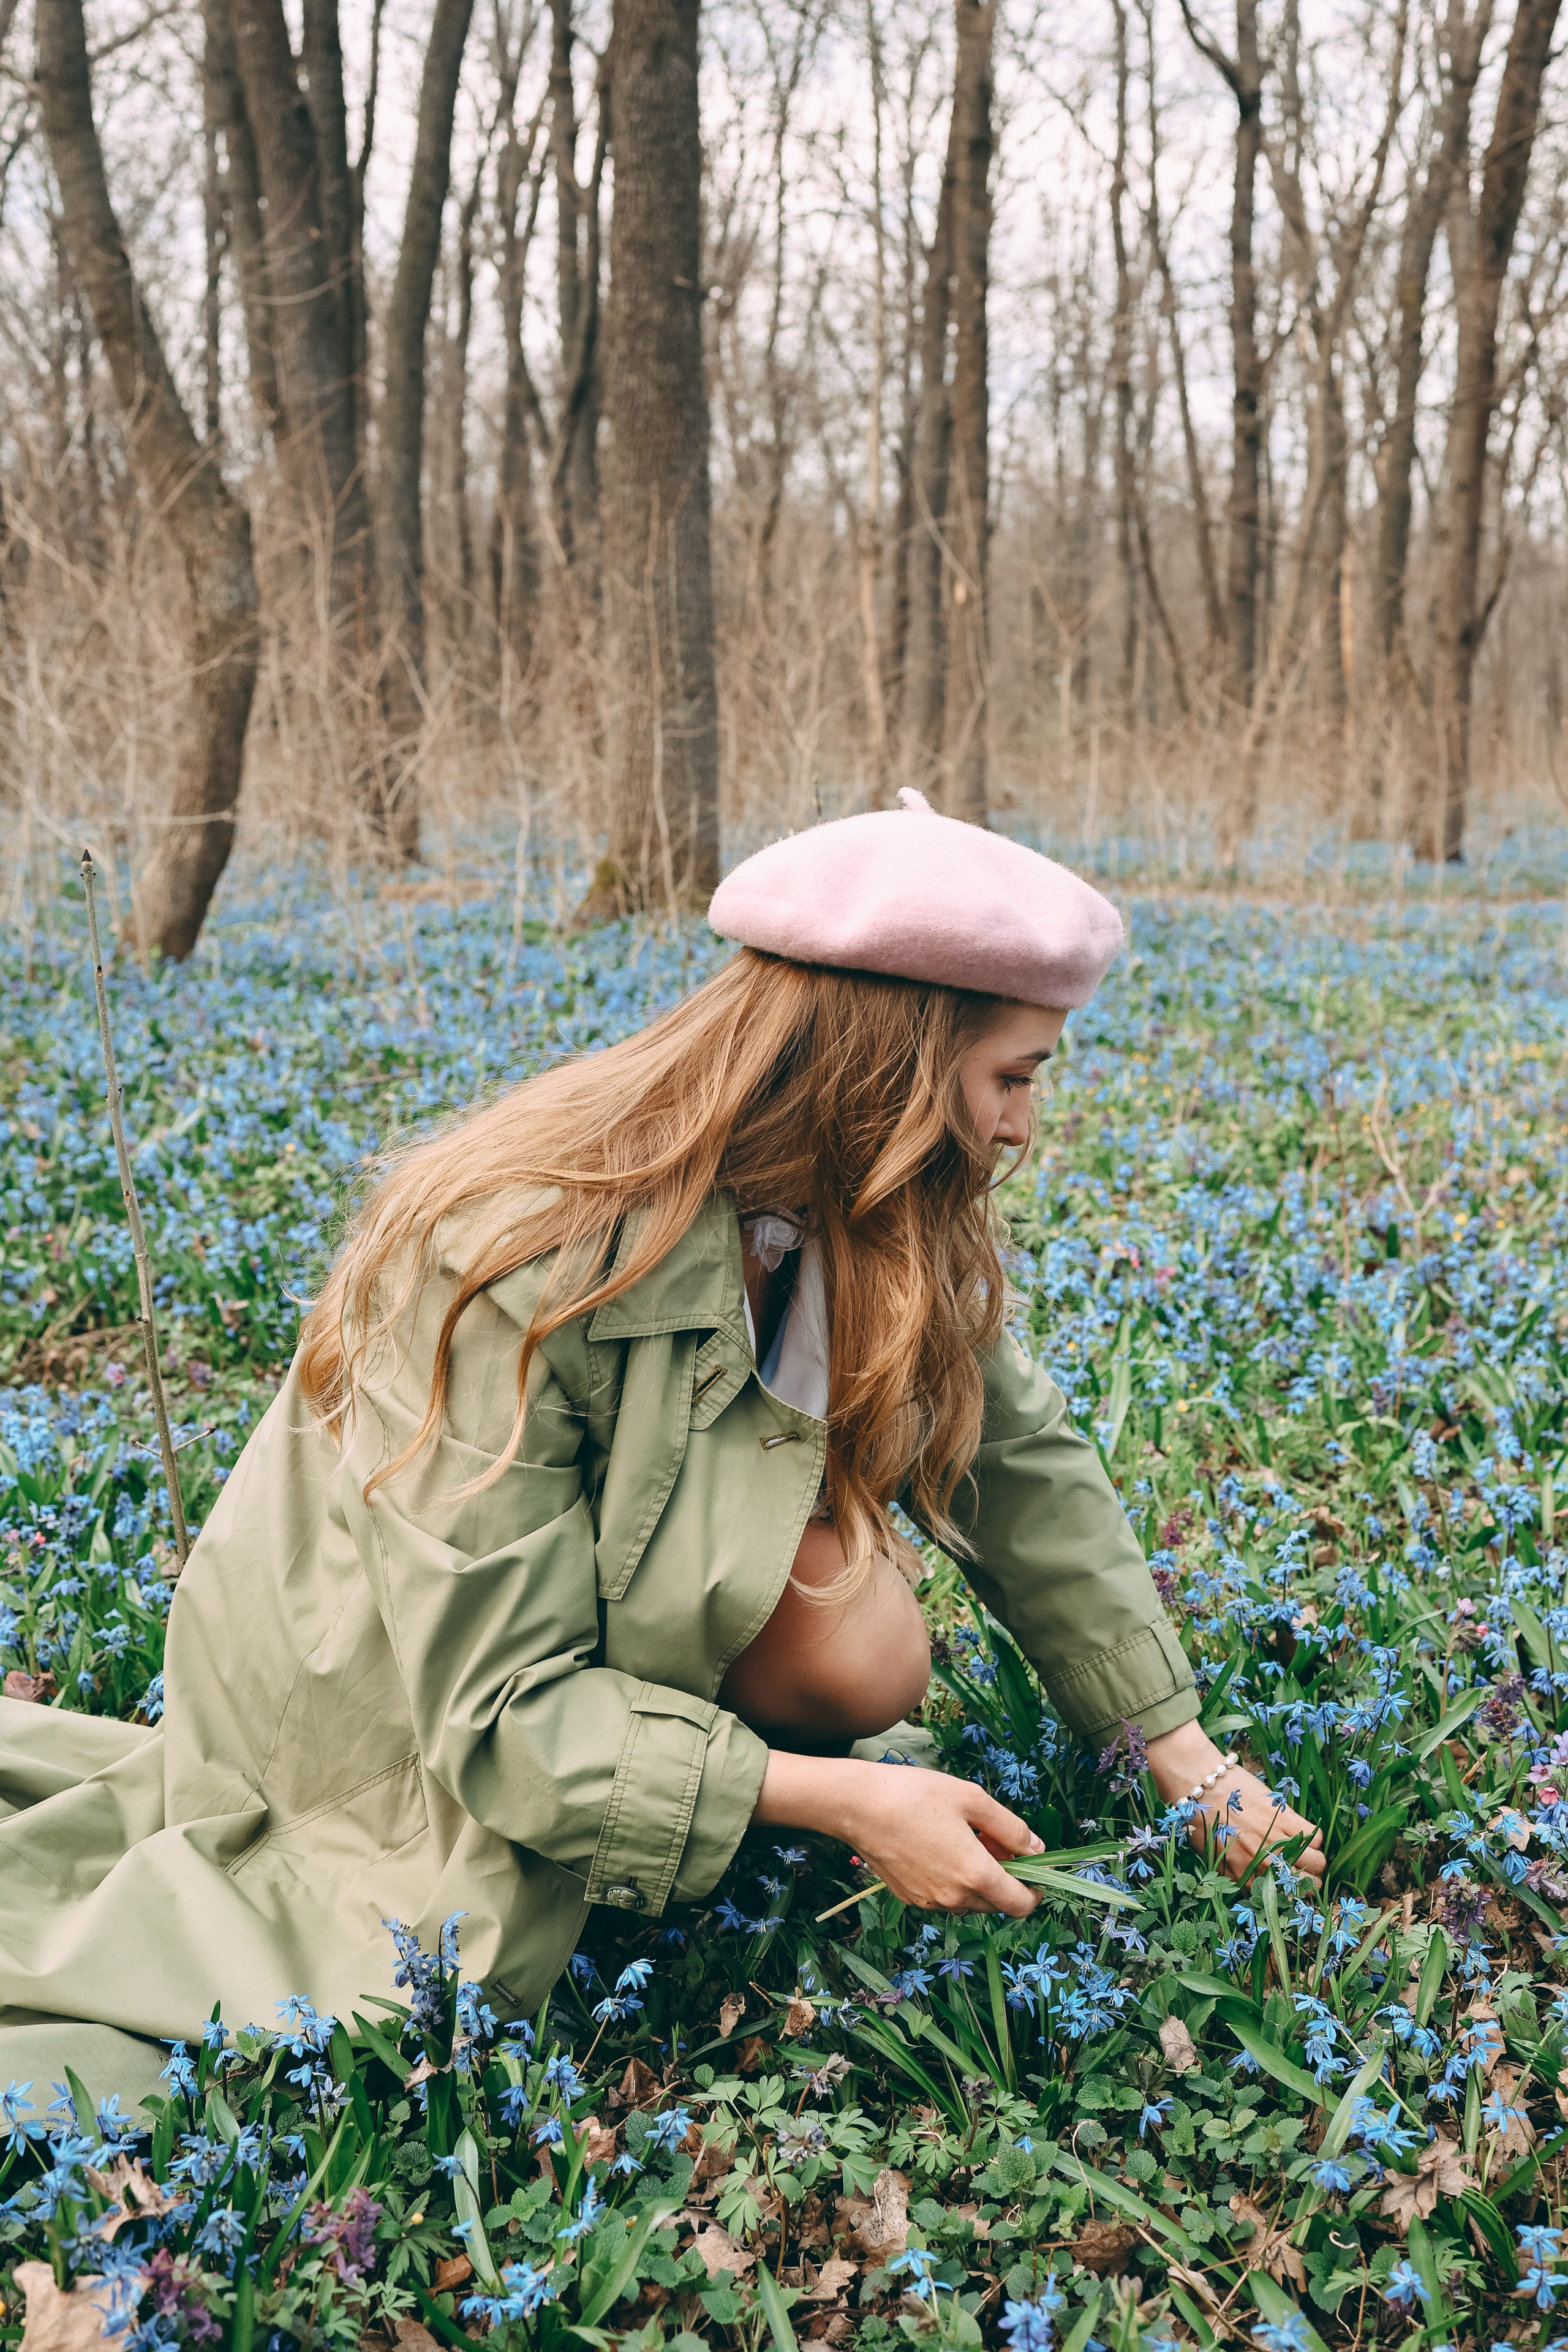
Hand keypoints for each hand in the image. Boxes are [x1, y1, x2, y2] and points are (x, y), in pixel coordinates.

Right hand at [754, 1754, 1042, 1915]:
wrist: (857, 1806)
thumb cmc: (916, 1795)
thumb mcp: (972, 1799)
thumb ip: (1011, 1828)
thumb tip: (1038, 1849)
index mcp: (975, 1875)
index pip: (1020, 1905)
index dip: (1034, 1891)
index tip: (1033, 1868)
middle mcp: (954, 1898)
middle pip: (996, 1903)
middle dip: (1005, 1877)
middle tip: (992, 1839)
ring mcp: (929, 1901)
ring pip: (970, 1901)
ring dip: (978, 1879)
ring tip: (964, 1838)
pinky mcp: (910, 1898)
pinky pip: (945, 1897)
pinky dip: (953, 1880)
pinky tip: (939, 1847)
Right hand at [1145, 1722, 1324, 1882]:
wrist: (1198, 1787)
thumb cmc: (1232, 1785)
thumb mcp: (1268, 1798)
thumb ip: (1286, 1820)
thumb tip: (1299, 1836)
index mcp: (1285, 1821)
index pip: (1318, 1842)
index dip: (1315, 1844)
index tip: (1308, 1845)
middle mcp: (1275, 1843)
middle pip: (1315, 1867)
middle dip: (1314, 1867)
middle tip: (1307, 1867)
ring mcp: (1256, 1861)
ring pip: (1294, 1885)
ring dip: (1297, 1883)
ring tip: (1291, 1880)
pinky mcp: (1237, 1872)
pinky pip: (1262, 1889)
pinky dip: (1265, 1886)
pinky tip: (1262, 1878)